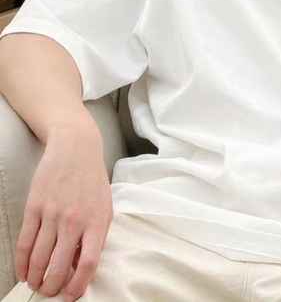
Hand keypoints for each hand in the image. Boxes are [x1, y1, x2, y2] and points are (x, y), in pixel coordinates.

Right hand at [15, 125, 112, 301]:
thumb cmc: (92, 181)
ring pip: (39, 259)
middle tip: (49, 292)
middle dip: (51, 287)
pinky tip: (24, 272)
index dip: (78, 286)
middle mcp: (74, 220)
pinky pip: (25, 243)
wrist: (76, 148)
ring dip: (35, 279)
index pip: (88, 263)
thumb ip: (96, 237)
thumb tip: (79, 266)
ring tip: (36, 285)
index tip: (71, 295)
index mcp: (96, 221)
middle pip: (58, 267)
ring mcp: (52, 214)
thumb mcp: (104, 208)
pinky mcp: (34, 207)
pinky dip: (23, 263)